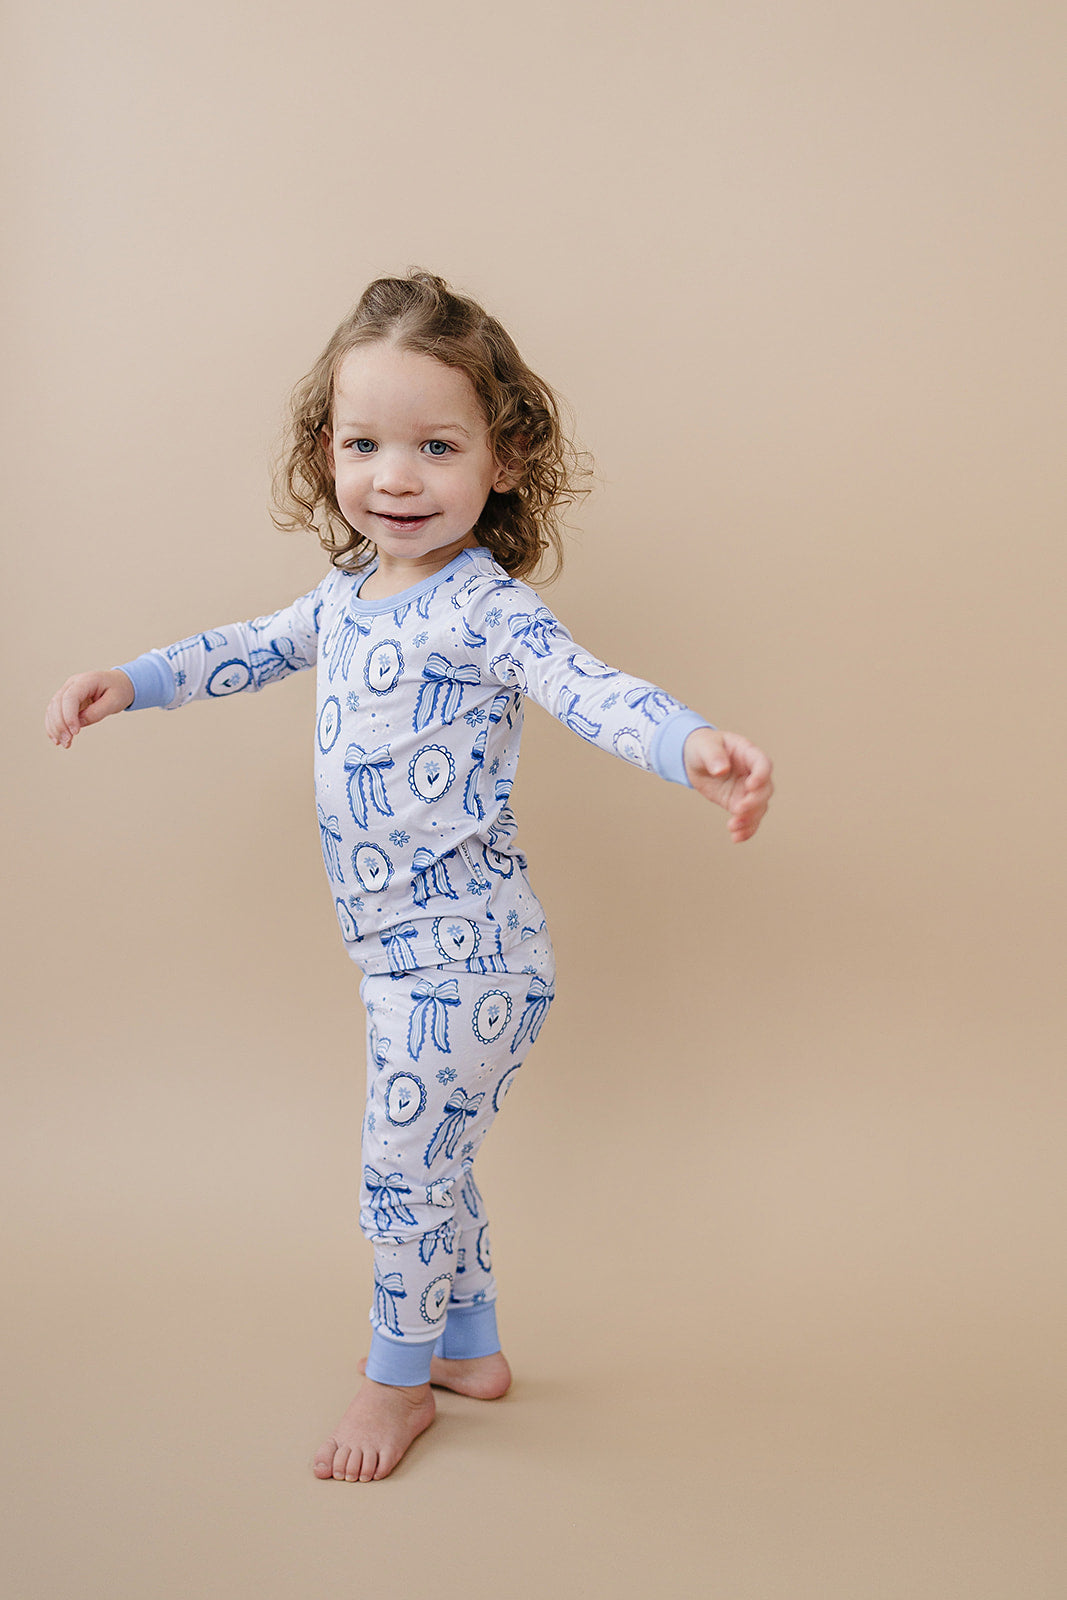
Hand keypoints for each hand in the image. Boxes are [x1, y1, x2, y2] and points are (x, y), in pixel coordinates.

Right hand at [45, 669, 135, 748]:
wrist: (120, 683)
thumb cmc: (119, 691)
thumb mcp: (115, 702)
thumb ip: (97, 712)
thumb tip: (79, 723)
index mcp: (86, 680)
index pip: (70, 697)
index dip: (69, 715)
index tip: (75, 732)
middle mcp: (72, 684)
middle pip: (57, 703)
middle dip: (60, 725)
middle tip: (68, 742)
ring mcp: (67, 690)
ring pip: (52, 709)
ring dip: (55, 728)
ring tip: (64, 744)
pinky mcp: (65, 700)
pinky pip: (54, 712)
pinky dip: (53, 726)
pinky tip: (57, 739)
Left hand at [683, 726, 773, 841]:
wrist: (695, 760)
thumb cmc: (703, 746)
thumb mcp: (705, 746)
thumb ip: (714, 756)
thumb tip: (722, 770)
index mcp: (749, 754)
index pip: (763, 764)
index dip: (761, 776)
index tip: (750, 786)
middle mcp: (753, 774)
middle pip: (765, 790)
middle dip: (754, 802)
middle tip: (737, 809)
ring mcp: (747, 791)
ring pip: (759, 808)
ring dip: (749, 820)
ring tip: (733, 827)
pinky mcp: (738, 803)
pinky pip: (749, 819)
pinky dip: (746, 830)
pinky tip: (736, 838)